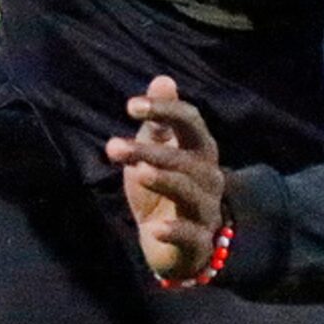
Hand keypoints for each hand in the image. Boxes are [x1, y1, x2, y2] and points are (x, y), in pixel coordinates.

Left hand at [106, 75, 226, 280]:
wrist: (171, 244)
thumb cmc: (162, 189)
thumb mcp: (154, 151)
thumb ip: (158, 120)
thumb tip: (163, 79)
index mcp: (200, 151)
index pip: (191, 122)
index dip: (165, 111)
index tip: (130, 106)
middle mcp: (209, 178)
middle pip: (186, 159)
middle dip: (150, 150)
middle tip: (113, 147)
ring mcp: (206, 211)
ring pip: (189, 192)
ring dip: (164, 180)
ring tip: (138, 173)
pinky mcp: (198, 242)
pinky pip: (191, 235)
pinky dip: (175, 231)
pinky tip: (155, 229)